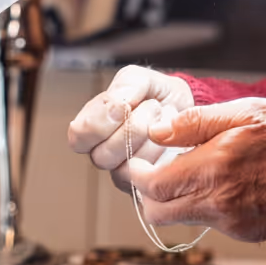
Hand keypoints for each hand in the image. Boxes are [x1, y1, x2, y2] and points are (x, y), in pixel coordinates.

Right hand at [68, 64, 193, 191]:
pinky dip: (166, 153)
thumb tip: (116, 106)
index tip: (122, 105)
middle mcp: (104, 154)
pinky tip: (171, 139)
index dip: (99, 123)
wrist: (187, 110)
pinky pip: (150, 178)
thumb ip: (125, 85)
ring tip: (164, 120)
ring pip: (127, 169)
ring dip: (153, 138)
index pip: (78, 137)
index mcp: (93, 128)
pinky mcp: (146, 186)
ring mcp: (124, 173)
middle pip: (102, 156)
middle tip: (153, 106)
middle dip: (133, 126)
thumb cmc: (156, 95)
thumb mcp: (140, 78)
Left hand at [129, 97, 265, 241]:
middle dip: (149, 193)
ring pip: (182, 219)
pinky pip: (210, 222)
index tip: (137, 161)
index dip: (137, 175)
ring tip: (192, 171)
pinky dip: (205, 205)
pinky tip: (224, 182)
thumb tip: (156, 131)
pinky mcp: (246, 232)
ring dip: (177, 199)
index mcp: (214, 168)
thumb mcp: (244, 112)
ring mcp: (232, 222)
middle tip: (157, 169)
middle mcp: (218, 202)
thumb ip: (196, 122)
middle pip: (158, 213)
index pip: (153, 186)